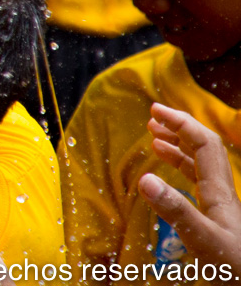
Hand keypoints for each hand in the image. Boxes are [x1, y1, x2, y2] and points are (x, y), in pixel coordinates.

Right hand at [138, 104, 240, 269]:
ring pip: (200, 166)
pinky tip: (166, 176)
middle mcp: (221, 193)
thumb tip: (144, 179)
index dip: (180, 122)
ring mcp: (220, 206)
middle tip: (151, 119)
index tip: (154, 111)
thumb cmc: (233, 267)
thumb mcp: (202, 239)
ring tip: (155, 140)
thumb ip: (175, 210)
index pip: (203, 142)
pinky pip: (197, 183)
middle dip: (178, 129)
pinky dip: (180, 170)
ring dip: (178, 148)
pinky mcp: (216, 218)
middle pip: (203, 149)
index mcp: (219, 191)